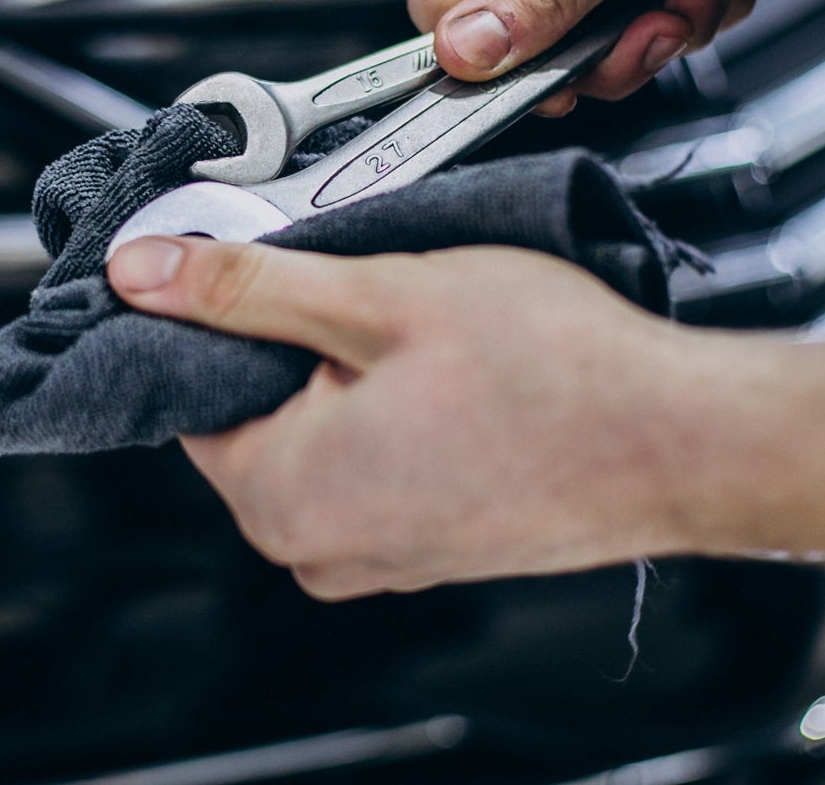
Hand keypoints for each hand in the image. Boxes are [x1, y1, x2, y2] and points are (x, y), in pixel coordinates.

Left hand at [106, 236, 705, 598]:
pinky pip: (370, 469)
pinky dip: (390, 416)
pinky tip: (449, 377)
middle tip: (365, 285)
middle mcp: (317, 548)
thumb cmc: (553, 375)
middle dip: (291, 344)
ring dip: (348, 376)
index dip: (220, 315)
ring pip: (316, 437)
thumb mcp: (375, 297)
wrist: (684, 442)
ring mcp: (378, 558)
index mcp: (281, 497)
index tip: (266, 264)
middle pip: (251, 416)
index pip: (189, 393)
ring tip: (421, 331)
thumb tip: (141, 274)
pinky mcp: (429, 550)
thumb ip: (244, 287)